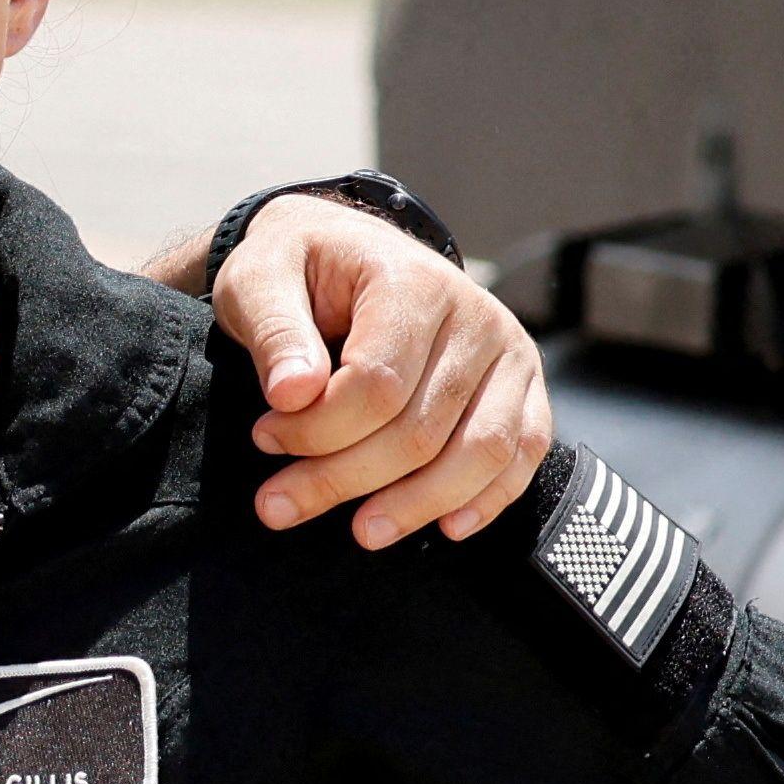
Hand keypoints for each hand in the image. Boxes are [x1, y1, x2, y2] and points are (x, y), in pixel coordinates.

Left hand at [211, 200, 550, 546]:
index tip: (264, 437)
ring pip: (479, 452)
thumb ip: (272, 330)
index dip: (317, 429)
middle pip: (421, 430)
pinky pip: (523, 453)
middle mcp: (475, 315)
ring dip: (417, 505)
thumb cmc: (301, 269)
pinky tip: (444, 528)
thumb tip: (292, 393)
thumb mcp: (259, 279)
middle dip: (345, 479)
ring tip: (361, 532)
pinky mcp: (524, 385)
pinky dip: (487, 498)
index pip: (377, 384)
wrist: (348, 251)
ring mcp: (509, 353)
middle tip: (278, 504)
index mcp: (413, 282)